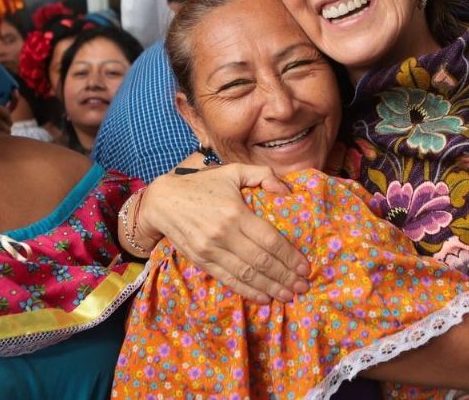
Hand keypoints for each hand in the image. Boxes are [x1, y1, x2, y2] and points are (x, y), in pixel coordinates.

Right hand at [136, 162, 310, 303]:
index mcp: (235, 212)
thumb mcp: (234, 171)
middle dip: (285, 276)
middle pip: (261, 261)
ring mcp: (211, 250)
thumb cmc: (203, 185)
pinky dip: (247, 291)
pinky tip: (263, 297)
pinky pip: (228, 280)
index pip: (269, 240)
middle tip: (303, 286)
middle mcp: (224, 234)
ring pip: (246, 274)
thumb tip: (287, 192)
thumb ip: (263, 175)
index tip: (305, 267)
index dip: (289, 256)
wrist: (163, 201)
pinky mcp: (201, 261)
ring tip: (289, 295)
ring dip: (270, 288)